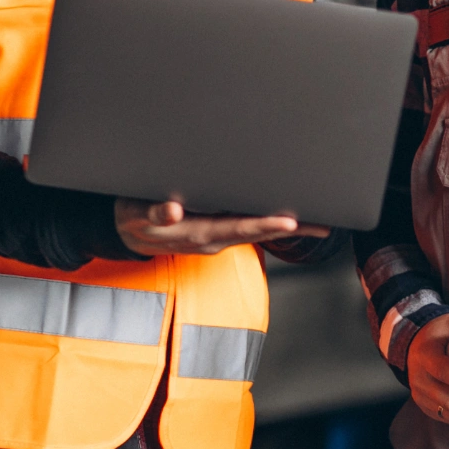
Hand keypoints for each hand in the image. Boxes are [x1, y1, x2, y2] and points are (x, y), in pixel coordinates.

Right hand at [114, 198, 327, 255]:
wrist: (127, 230)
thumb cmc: (135, 216)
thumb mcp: (137, 214)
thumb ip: (155, 213)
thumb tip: (172, 211)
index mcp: (198, 233)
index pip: (239, 229)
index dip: (265, 225)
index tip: (290, 223)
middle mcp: (213, 238)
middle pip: (257, 233)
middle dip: (289, 228)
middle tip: (321, 224)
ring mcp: (217, 236)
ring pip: (257, 232)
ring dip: (287, 228)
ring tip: (318, 223)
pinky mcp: (216, 230)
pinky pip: (248, 229)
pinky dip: (271, 225)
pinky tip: (293, 221)